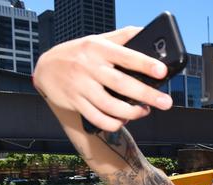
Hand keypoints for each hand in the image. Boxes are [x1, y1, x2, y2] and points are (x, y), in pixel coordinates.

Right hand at [33, 26, 172, 131]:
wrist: (46, 68)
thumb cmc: (80, 53)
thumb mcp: (99, 40)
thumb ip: (123, 37)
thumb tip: (148, 34)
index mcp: (99, 48)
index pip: (126, 56)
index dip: (145, 64)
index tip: (162, 71)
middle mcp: (89, 67)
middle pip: (121, 84)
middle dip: (146, 95)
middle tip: (166, 102)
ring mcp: (81, 86)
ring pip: (110, 105)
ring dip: (132, 112)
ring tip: (145, 111)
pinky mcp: (75, 102)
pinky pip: (97, 118)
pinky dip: (114, 122)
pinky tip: (124, 120)